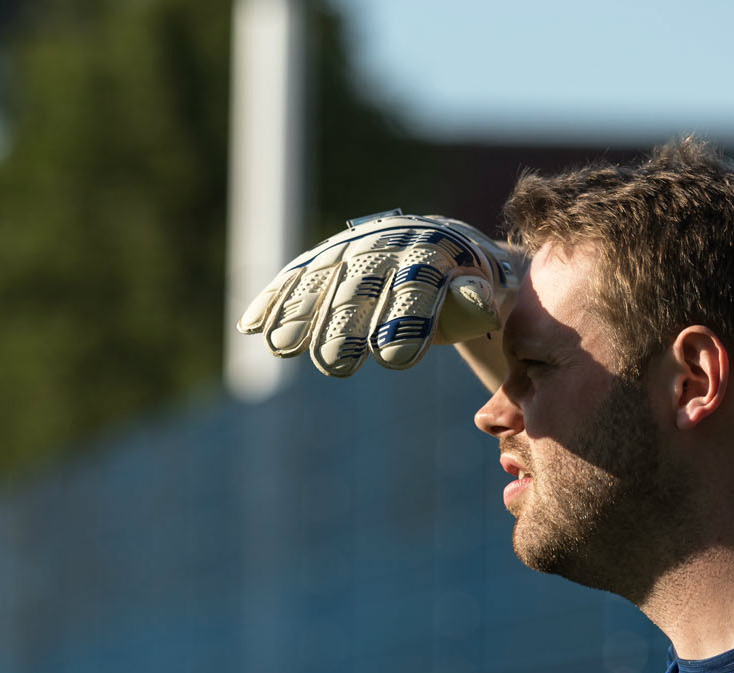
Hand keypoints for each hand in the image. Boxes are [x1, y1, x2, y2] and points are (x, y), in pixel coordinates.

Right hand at [236, 210, 520, 376]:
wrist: (439, 245)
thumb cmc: (463, 283)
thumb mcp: (482, 290)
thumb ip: (474, 301)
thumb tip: (479, 304)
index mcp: (430, 253)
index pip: (417, 288)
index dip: (407, 322)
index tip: (395, 360)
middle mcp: (384, 246)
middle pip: (361, 290)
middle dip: (346, 327)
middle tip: (337, 367)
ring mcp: (348, 251)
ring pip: (322, 283)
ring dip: (300, 315)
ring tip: (283, 347)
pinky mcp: (322, 261)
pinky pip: (294, 279)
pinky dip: (272, 301)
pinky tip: (250, 327)